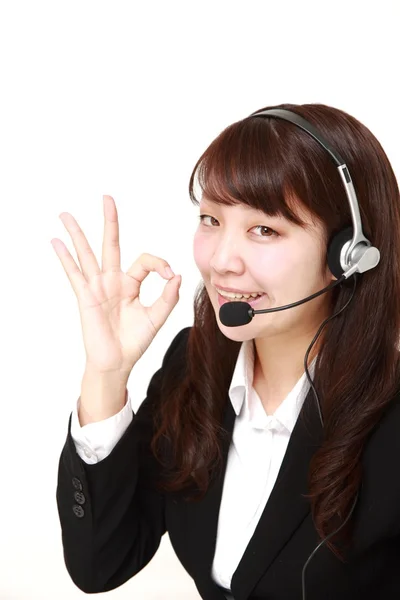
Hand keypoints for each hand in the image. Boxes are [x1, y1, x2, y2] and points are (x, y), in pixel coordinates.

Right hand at [51, 195, 181, 376]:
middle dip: (109, 221)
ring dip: (77, 234)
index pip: (144, 260)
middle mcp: (112, 281)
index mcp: (130, 284)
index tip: (170, 276)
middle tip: (107, 198)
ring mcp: (97, 287)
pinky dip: (65, 258)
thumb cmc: (134, 341)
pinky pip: (74, 274)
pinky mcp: (86, 297)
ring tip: (66, 214)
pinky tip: (56, 242)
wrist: (117, 362)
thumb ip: (168, 297)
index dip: (159, 263)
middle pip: (110, 244)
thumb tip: (177, 275)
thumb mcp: (157, 317)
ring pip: (87, 254)